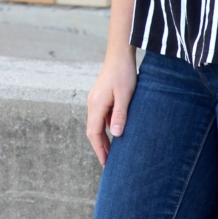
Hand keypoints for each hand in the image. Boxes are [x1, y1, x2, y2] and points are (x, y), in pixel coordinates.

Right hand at [86, 48, 137, 164]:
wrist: (119, 54)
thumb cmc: (124, 73)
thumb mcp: (125, 95)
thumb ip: (120, 115)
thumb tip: (116, 134)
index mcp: (96, 105)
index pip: (94, 133)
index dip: (99, 149)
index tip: (105, 163)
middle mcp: (93, 104)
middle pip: (93, 131)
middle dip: (100, 148)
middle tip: (107, 164)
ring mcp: (96, 101)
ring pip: (96, 125)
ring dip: (102, 140)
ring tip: (111, 154)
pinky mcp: (101, 98)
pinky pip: (101, 118)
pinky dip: (105, 130)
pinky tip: (115, 136)